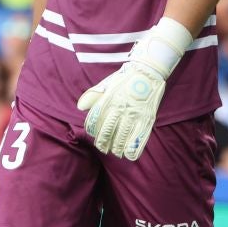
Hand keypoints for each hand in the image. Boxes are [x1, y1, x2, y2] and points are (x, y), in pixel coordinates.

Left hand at [76, 32, 181, 160]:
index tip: (93, 135)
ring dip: (117, 147)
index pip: (95, 120)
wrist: (147, 72)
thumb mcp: (106, 84)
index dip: (93, 130)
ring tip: (114, 152)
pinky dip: (133, 148)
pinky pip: (140, 137)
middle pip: (108, 131)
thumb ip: (92, 95)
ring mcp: (134, 114)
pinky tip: (129, 154)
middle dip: (103, 143)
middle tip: (103, 148)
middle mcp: (120, 108)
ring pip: (122, 137)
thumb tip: (80, 107)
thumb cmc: (124, 79)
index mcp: (108, 100)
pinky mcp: (147, 118)